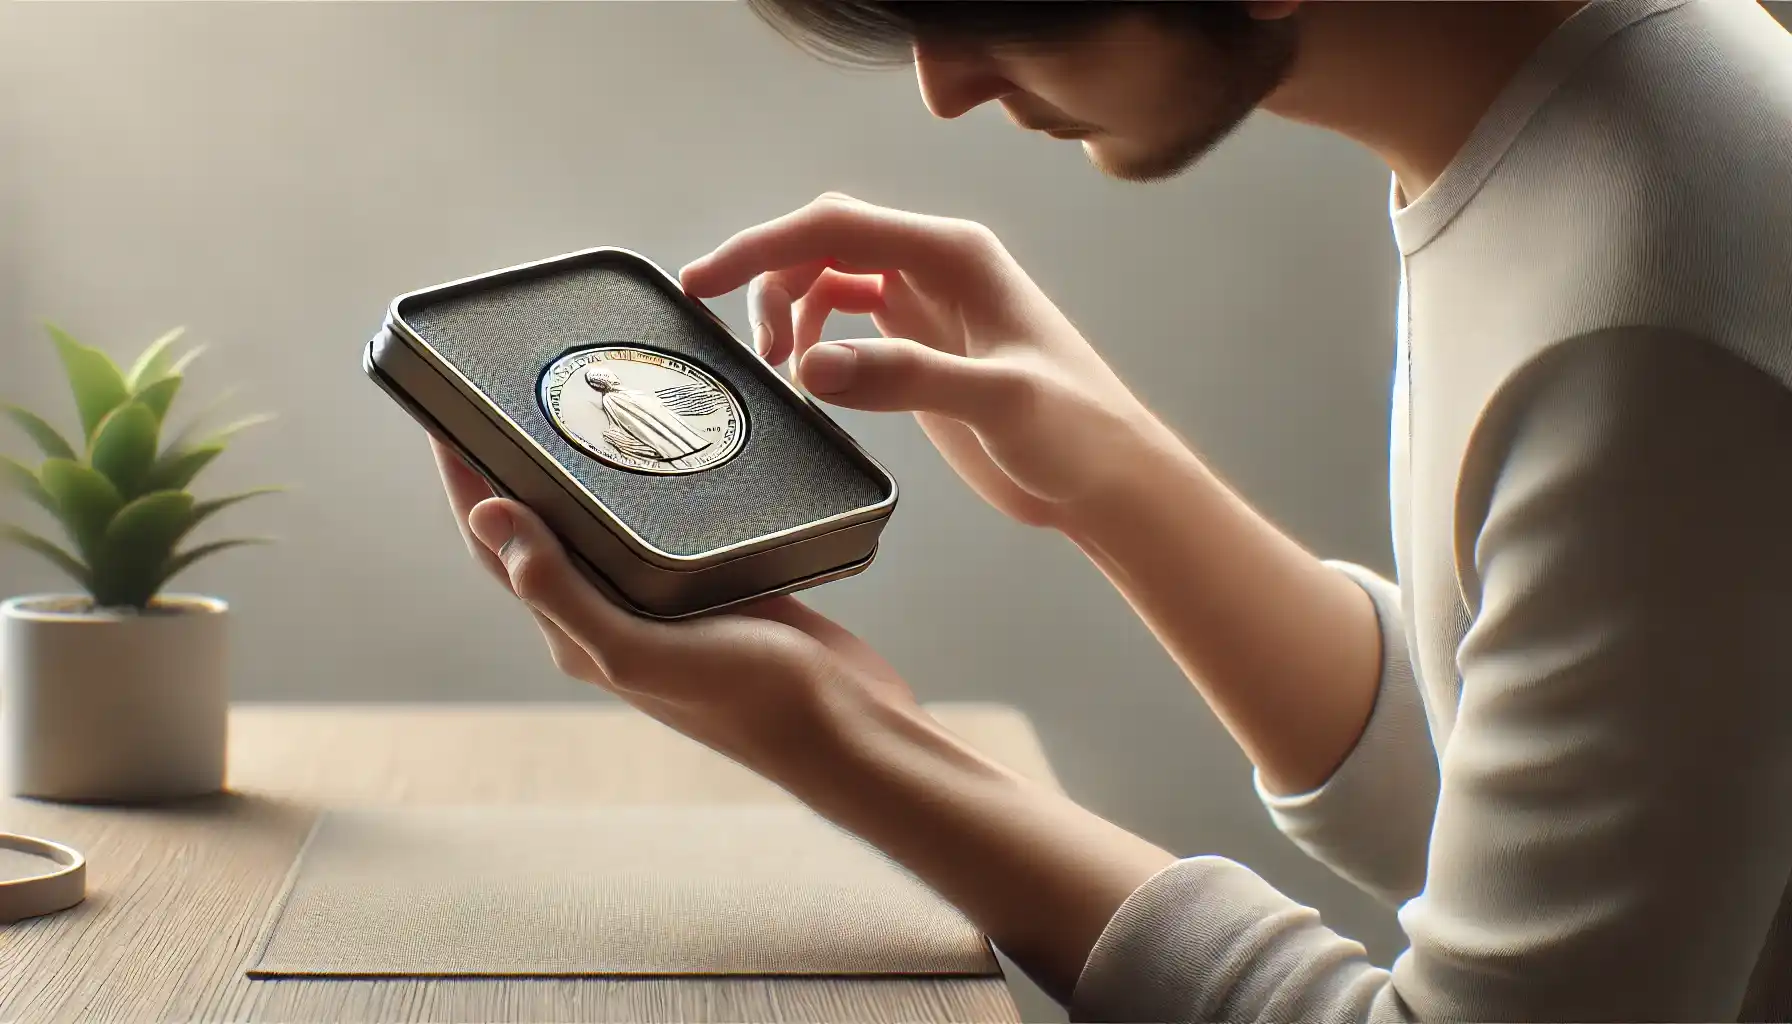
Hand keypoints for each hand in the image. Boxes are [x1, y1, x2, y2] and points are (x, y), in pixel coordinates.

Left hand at [428, 437, 917, 776]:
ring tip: (577, 402)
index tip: (444, 412)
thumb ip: (565, 591)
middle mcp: (610, 616)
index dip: (465, 480)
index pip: (498, 544)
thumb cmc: (754, 700)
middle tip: (509, 392)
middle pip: (542, 526)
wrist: (849, 729)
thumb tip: (490, 518)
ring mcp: (663, 602)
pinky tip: (663, 445)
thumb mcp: (644, 650)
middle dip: (514, 464)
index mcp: (579, 632)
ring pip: (603, 521)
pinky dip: (648, 482)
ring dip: (580, 468)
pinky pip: (662, 525)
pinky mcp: (716, 586)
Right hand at [680, 193, 1169, 529]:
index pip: (838, 228)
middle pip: (825, 243)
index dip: (763, 248)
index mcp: (955, 256)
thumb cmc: (1077, 432)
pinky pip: (845, 320)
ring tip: (779, 368)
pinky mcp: (920, 347)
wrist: (1107, 482)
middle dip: (770, 277)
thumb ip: (905, 378)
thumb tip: (811, 365)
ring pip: (829, 279)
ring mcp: (926, 306)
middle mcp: (936, 268)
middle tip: (742, 339)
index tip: (703, 280)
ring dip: (790, 311)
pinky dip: (813, 338)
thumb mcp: (997, 402)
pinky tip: (809, 378)